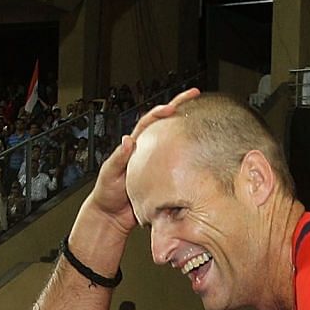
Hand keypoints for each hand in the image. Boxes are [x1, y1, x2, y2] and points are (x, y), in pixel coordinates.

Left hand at [82, 88, 199, 236]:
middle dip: (180, 106)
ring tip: (203, 114)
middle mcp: (148, 150)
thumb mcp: (110, 173)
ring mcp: (157, 163)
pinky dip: (190, 154)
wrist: (112, 216)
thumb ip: (119, 158)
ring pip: (175, 140)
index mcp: (134, 146)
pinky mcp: (164, 177)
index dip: (160, 112)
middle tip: (195, 94)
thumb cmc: (107, 193)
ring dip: (187, 126)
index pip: (149, 121)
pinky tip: (201, 150)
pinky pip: (178, 162)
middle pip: (165, 123)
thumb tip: (128, 140)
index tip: (173, 106)